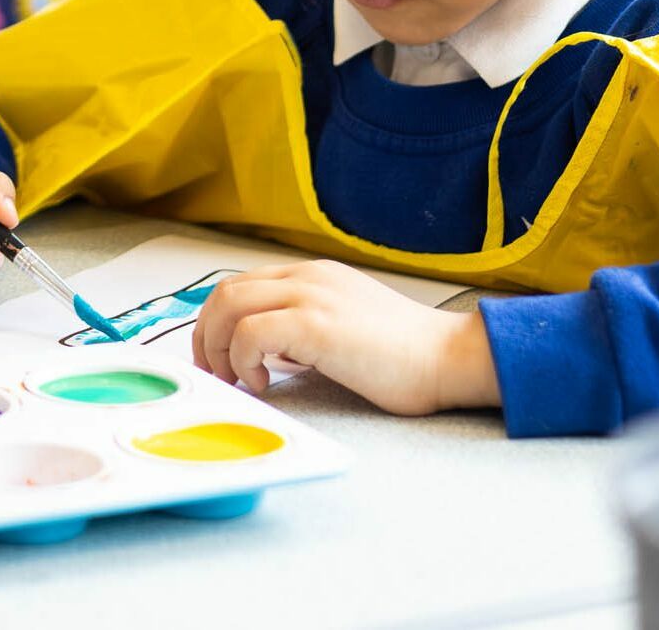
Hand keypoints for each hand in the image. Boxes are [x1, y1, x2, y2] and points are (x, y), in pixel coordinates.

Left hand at [191, 260, 501, 415]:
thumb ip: (306, 325)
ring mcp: (311, 295)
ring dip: (218, 347)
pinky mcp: (316, 324)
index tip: (216, 354)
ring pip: (229, 305)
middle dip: (207, 334)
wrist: (450, 358)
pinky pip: (252, 332)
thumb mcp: (344, 323)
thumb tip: (268, 353)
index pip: (241, 283)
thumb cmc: (406, 355)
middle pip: (226, 291)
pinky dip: (243, 359)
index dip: (217, 320)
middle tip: (215, 372)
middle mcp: (306, 276)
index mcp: (312, 274)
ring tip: (236, 380)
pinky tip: (263, 383)